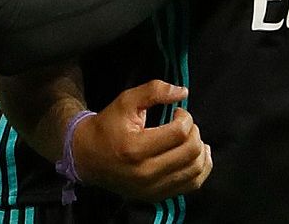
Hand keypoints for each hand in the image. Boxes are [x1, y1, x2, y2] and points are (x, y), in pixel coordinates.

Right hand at [71, 80, 211, 200]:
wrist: (87, 157)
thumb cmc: (108, 126)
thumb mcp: (126, 101)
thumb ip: (153, 91)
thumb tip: (183, 92)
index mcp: (136, 148)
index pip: (179, 133)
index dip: (185, 117)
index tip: (177, 113)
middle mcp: (145, 173)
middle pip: (191, 151)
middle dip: (194, 131)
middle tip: (184, 124)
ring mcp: (152, 188)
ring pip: (195, 170)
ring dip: (200, 149)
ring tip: (190, 138)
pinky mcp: (157, 196)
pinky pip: (192, 185)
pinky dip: (200, 168)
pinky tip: (196, 155)